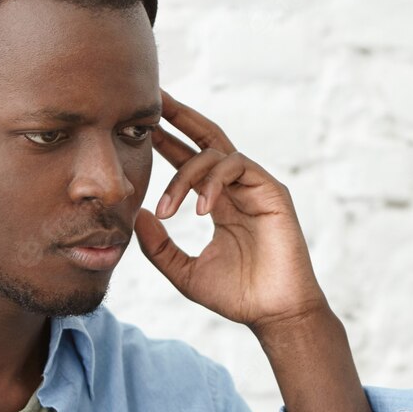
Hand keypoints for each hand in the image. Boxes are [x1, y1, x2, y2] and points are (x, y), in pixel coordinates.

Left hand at [135, 88, 330, 333]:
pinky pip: (238, 167)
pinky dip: (214, 183)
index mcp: (219, 202)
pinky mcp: (272, 192)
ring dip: (185, 175)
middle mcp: (238, 188)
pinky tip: (200, 209)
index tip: (140, 126)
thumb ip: (159, 246)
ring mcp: (256, 187)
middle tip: (155, 98)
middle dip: (180, 116)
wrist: (274, 313)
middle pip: (207, 137)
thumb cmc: (237, 295)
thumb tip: (139, 214)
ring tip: (169, 209)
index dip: (167, 140)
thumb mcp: (184, 272)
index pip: (190, 159)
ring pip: (215, 154)